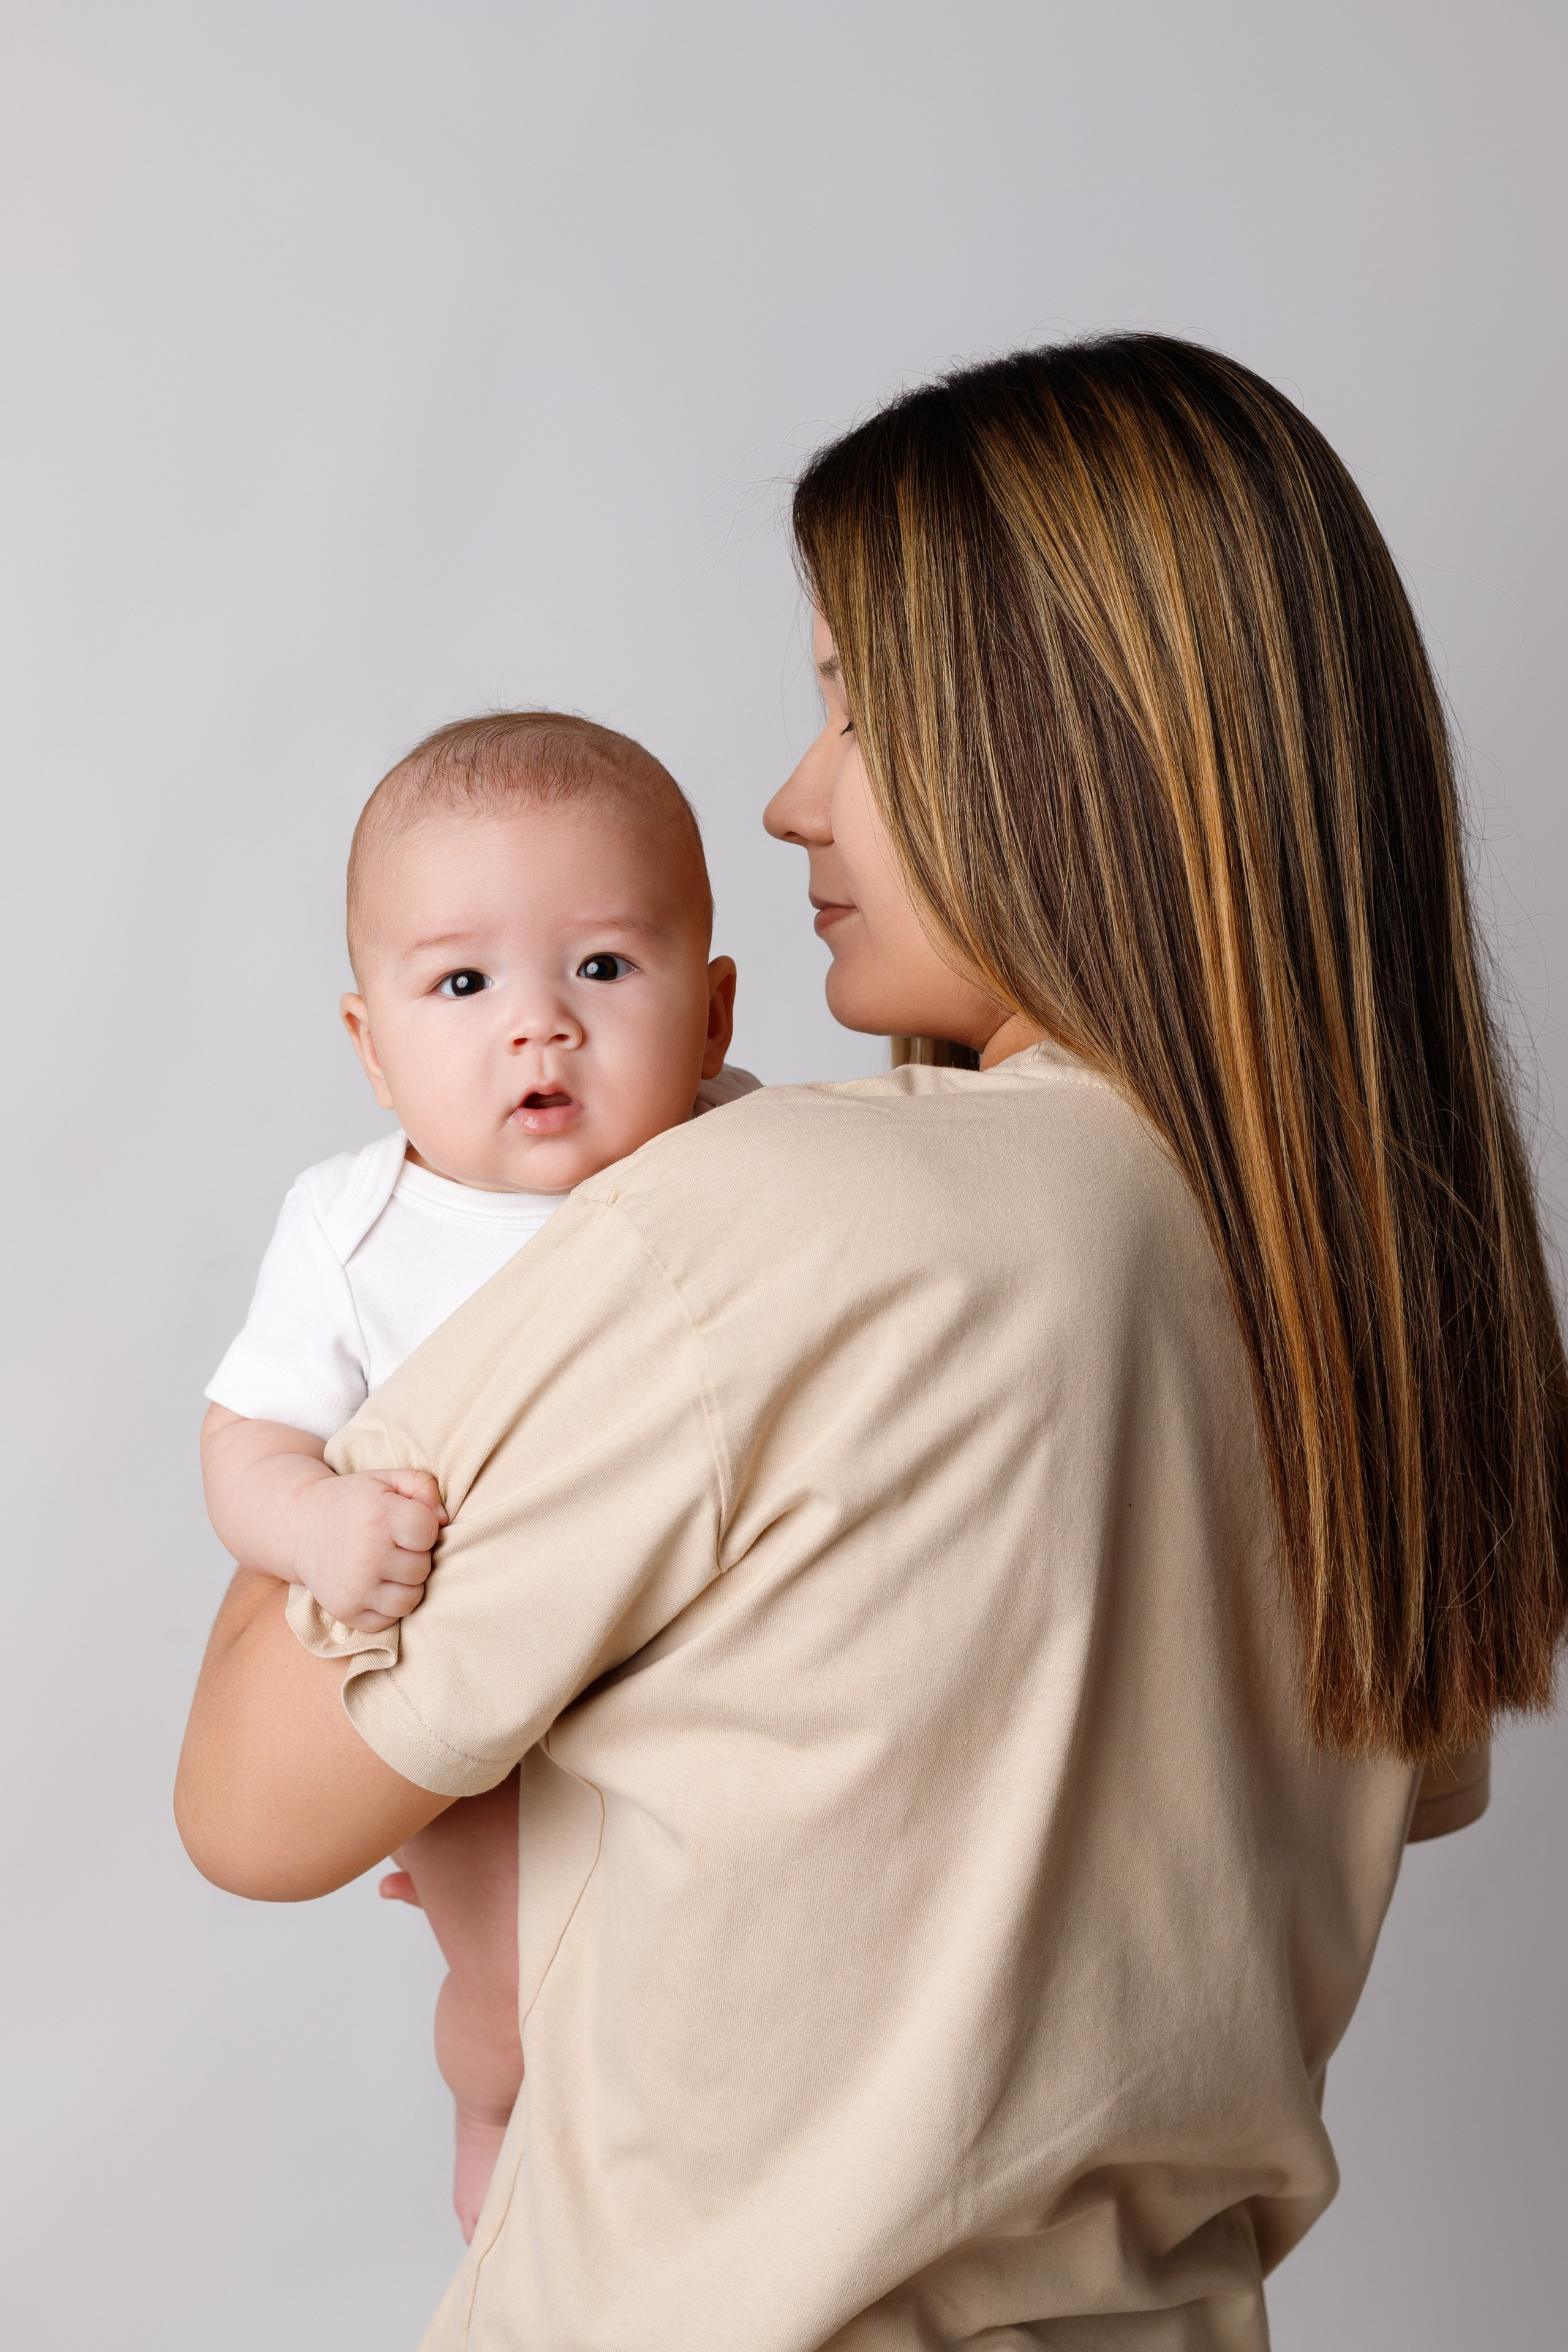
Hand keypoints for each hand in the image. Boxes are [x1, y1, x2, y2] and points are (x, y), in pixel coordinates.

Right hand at [288, 1468, 446, 1632]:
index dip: (424, 1527)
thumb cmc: (353, 1501)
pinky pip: (388, 1620)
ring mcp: (354, 1587)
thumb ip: (423, 1486)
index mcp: (378, 1515)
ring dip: (406, 1584)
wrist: (299, 1526)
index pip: (428, 1531)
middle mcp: (366, 1554)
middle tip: (392, 1544)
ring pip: (410, 1599)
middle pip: (421, 1567)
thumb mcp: (386, 1480)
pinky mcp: (346, 1611)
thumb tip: (444, 1519)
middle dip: (414, 1555)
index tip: (406, 1523)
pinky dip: (387, 1606)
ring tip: (388, 1566)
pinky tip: (374, 1584)